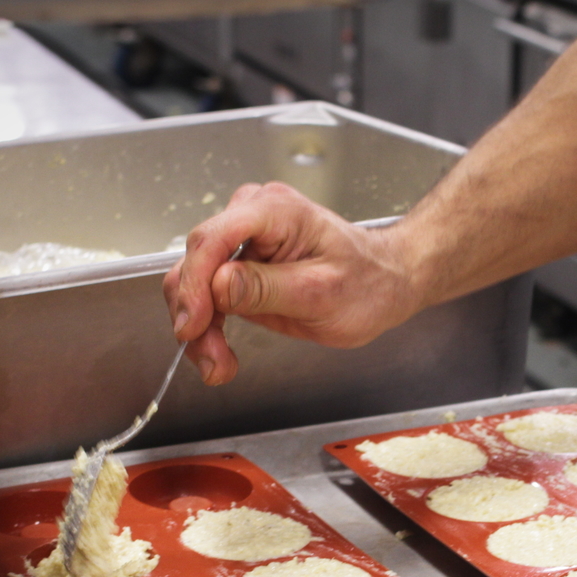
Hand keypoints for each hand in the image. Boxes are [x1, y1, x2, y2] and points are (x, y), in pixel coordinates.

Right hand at [162, 181, 424, 384]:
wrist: (384, 285)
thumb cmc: (367, 282)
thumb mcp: (323, 291)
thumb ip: (267, 288)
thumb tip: (218, 285)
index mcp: (274, 211)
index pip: (213, 239)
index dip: (195, 284)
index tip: (192, 325)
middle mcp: (251, 218)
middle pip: (196, 263)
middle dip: (195, 315)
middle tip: (210, 359)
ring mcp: (243, 242)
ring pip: (194, 284)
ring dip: (199, 329)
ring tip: (218, 365)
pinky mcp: (240, 268)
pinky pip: (208, 297)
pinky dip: (208, 329)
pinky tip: (220, 356)